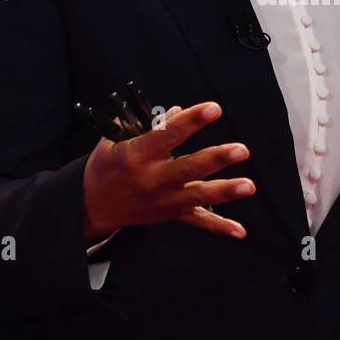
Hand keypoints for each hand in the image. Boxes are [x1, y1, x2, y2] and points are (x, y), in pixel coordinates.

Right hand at [82, 100, 255, 240]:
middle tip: (241, 150)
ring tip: (248, 185)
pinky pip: (197, 221)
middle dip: (216, 159)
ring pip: (198, 196)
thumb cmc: (106, 165)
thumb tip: (178, 111)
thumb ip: (147, 125)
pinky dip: (219, 226)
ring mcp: (162, 200)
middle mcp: (151, 179)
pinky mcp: (169, 214)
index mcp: (135, 156)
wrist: (91, 205)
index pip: (167, 135)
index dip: (192, 121)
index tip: (214, 109)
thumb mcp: (115, 139)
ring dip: (225, 191)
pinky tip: (240, 231)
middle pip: (188, 168)